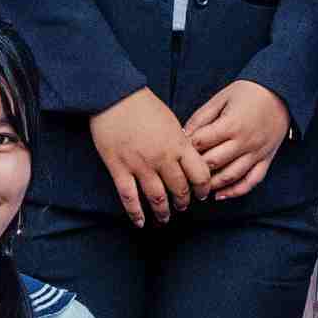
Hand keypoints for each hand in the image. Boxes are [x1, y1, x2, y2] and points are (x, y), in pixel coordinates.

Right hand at [89, 88, 211, 227]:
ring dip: (163, 212)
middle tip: (182, 207)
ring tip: (164, 218)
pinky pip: (129, 197)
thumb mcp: (171, 121)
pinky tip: (140, 222)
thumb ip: (180, 142)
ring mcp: (140, 165)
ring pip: (157, 198)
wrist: (114, 96)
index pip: (200, 174)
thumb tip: (188, 158)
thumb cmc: (143, 105)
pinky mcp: (119, 168)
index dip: (204, 188)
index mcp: (178, 144)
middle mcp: (162, 158)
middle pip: (180, 189)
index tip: (202, 194)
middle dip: (183, 202)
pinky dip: (135, 213)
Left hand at [182, 80, 292, 200]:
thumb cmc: (249, 92)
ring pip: (231, 176)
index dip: (186, 147)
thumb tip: (183, 135)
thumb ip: (201, 117)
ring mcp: (257, 153)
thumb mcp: (221, 98)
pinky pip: (251, 181)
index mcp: (231, 124)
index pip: (201, 142)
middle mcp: (245, 142)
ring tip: (197, 187)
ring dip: (212, 185)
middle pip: (213, 162)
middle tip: (182, 173)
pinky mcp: (266, 159)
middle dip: (195, 169)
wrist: (281, 92)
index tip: (176, 150)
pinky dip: (236, 191)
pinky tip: (221, 195)